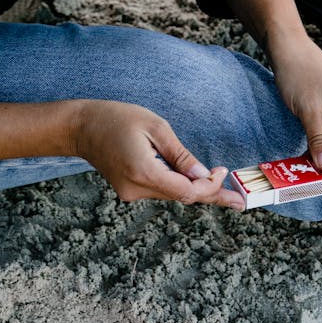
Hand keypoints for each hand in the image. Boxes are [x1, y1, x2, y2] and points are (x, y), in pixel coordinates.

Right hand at [71, 99, 243, 208]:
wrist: (82, 128)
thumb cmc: (117, 119)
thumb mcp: (155, 127)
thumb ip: (180, 155)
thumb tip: (202, 175)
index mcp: (143, 171)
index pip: (185, 190)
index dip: (208, 185)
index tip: (222, 171)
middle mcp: (136, 188)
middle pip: (182, 197)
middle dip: (210, 195)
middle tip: (240, 203)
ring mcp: (131, 193)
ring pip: (172, 196)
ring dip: (197, 191)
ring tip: (227, 196)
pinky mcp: (129, 191)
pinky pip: (161, 191)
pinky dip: (180, 188)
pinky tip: (199, 186)